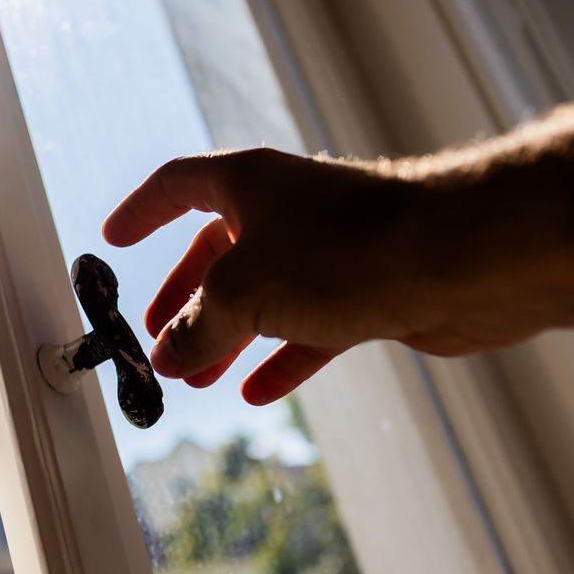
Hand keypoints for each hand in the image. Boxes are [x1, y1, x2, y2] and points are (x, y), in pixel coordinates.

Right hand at [102, 148, 537, 403]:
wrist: (459, 261)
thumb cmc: (347, 251)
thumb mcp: (244, 293)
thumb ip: (197, 328)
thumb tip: (167, 355)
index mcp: (249, 183)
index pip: (177, 186)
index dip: (142, 212)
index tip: (114, 241)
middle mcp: (289, 209)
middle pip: (220, 250)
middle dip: (185, 296)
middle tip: (158, 334)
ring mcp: (331, 250)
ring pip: (265, 295)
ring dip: (227, 336)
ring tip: (195, 376)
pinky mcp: (370, 290)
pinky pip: (310, 326)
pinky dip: (281, 357)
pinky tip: (256, 390)